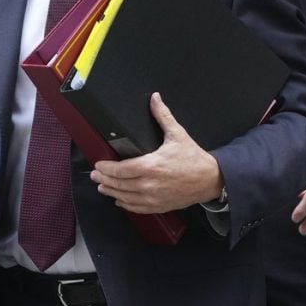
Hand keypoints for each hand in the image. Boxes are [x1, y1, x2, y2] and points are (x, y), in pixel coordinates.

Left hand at [90, 92, 221, 212]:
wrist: (210, 179)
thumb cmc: (193, 158)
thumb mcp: (177, 134)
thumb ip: (162, 115)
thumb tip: (154, 98)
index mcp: (151, 166)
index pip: (121, 169)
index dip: (106, 168)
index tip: (98, 165)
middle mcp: (149, 184)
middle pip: (119, 184)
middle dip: (104, 180)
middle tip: (94, 176)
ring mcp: (153, 198)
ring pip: (125, 197)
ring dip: (111, 192)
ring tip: (102, 187)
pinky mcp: (159, 206)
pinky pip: (137, 207)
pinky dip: (125, 204)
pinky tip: (119, 200)